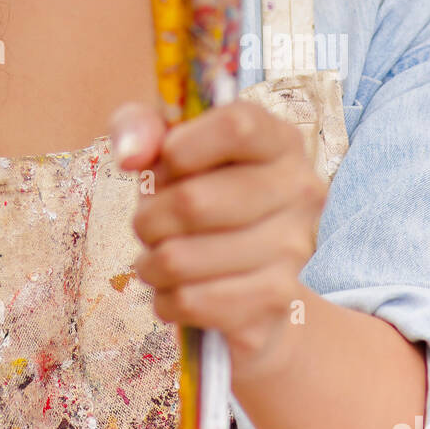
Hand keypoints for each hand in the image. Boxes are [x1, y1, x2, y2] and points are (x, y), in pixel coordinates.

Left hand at [110, 99, 328, 376]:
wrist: (248, 270)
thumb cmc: (200, 190)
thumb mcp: (167, 144)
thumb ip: (140, 127)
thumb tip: (130, 155)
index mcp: (278, 140)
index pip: (237, 126)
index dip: (183, 146)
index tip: (163, 161)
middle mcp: (299, 190)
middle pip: (193, 201)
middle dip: (148, 216)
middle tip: (147, 222)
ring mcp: (294, 249)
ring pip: (182, 259)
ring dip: (151, 261)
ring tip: (158, 256)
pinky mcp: (277, 302)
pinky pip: (192, 302)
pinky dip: (166, 298)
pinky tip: (175, 288)